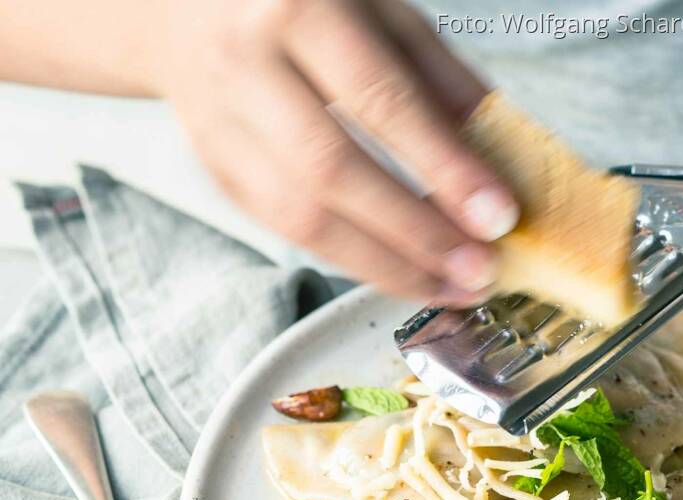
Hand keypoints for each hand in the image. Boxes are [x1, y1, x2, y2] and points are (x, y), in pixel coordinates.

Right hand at [154, 0, 516, 297]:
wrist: (183, 6)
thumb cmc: (301, 1)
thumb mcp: (379, 8)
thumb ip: (438, 76)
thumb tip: (498, 155)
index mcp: (299, 9)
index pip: (381, 103)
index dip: (443, 167)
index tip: (498, 216)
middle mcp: (248, 66)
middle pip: (334, 172)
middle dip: (416, 234)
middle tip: (478, 271)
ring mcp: (220, 124)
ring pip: (302, 217)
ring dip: (386, 266)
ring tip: (449, 287)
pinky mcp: (217, 170)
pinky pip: (286, 232)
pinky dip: (351, 260)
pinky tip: (401, 273)